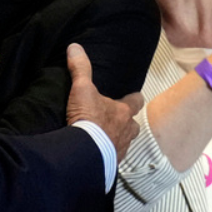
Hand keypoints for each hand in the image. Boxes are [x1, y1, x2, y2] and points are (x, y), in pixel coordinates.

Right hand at [64, 43, 141, 162]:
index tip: (132, 97)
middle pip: (133, 126)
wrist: (84, 153)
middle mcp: (126, 131)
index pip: (136, 102)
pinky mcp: (111, 165)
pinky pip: (112, 159)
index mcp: (123, 112)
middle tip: (114, 121)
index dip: (133, 98)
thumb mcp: (81, 90)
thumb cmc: (88, 120)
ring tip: (104, 140)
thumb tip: (75, 47)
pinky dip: (107, 156)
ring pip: (124, 143)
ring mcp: (120, 149)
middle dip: (126, 124)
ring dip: (117, 141)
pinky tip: (96, 155)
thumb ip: (80, 69)